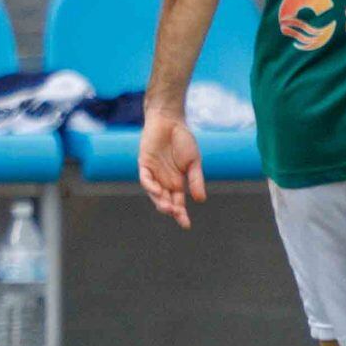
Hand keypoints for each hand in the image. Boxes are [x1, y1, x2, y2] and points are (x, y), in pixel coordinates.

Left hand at [137, 112, 204, 227]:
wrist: (170, 120)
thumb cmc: (183, 140)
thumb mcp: (193, 162)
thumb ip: (196, 180)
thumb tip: (200, 200)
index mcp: (177, 182)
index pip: (178, 203)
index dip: (181, 214)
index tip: (186, 225)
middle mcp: (164, 181)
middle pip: (165, 201)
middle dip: (171, 210)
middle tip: (177, 215)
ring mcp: (153, 173)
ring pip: (154, 193)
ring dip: (160, 201)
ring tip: (168, 207)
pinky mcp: (144, 164)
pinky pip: (145, 178)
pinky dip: (150, 186)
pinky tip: (158, 191)